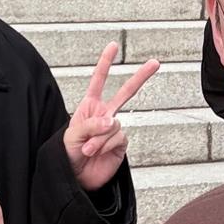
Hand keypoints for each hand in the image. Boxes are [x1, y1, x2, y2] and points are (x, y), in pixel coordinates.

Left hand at [64, 42, 160, 191]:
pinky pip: (118, 138)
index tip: (114, 46)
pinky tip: (97, 153)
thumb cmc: (67, 153)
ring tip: (87, 149)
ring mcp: (114, 129)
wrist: (75, 177)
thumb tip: (113, 120)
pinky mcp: (121, 144)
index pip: (98, 81)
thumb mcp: (72, 135)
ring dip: (99, 138)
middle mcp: (105, 114)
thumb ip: (91, 124)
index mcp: (90, 106)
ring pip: (114, 125)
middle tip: (156, 62)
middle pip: (126, 92)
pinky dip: (106, 145)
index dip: (105, 63)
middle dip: (141, 77)